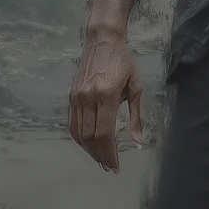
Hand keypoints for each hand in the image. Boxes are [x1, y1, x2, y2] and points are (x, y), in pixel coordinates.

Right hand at [67, 31, 144, 171]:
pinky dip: (79, 138)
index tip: (116, 166)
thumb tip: (138, 142)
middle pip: (90, 136)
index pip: (104, 133)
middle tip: (109, 167)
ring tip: (100, 160)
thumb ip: (137, 116)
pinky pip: (73, 124)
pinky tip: (89, 145)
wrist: (102, 40)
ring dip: (89, 150)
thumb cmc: (124, 62)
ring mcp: (76, 97)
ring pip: (79, 133)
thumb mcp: (136, 87)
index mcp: (107, 95)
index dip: (109, 153)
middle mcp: (88, 97)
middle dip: (100, 155)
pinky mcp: (70, 96)